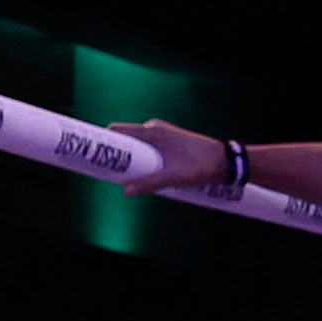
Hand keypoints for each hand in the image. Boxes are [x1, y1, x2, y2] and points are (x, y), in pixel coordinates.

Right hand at [114, 117, 232, 193]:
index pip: (118, 130)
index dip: (104, 140)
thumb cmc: (202, 165)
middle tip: (107, 169)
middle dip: (116, 153)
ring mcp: (163, 135)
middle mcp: (155, 129)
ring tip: (123, 175)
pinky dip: (142, 159)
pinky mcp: (170, 143)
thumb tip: (125, 191)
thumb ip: (149, 183)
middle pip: (126, 138)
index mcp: (153, 131)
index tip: (95, 153)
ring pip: (138, 146)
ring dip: (131, 158)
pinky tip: (143, 174)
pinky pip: (148, 149)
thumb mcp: (173, 177)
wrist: (226, 161)